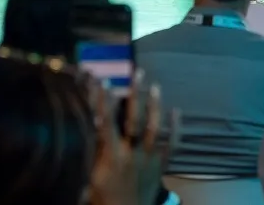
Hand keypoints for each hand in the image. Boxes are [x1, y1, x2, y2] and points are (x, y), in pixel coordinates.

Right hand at [89, 71, 180, 204]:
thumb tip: (86, 127)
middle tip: (138, 72)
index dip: (102, 100)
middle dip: (136, 94)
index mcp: (109, 156)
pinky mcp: (160, 166)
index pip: (105, 122)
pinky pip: (172, 144)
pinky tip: (177, 111)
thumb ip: (88, 153)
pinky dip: (176, 128)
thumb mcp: (86, 177)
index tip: (102, 80)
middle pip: (134, 118)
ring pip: (154, 128)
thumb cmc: (100, 199)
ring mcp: (148, 159)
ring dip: (155, 106)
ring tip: (156, 86)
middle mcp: (130, 154)